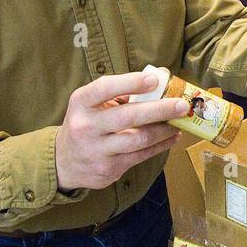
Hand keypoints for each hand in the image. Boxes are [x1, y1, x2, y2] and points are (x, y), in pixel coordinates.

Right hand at [55, 70, 189, 190]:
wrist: (64, 162)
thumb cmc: (87, 124)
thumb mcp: (92, 104)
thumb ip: (122, 91)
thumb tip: (161, 77)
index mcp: (81, 103)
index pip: (105, 89)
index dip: (130, 83)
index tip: (155, 80)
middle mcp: (86, 126)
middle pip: (128, 116)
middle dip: (160, 109)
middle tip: (182, 104)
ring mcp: (97, 150)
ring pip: (139, 139)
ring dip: (165, 130)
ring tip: (180, 121)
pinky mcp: (109, 169)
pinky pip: (142, 155)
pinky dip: (161, 145)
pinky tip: (172, 136)